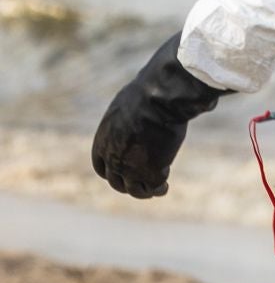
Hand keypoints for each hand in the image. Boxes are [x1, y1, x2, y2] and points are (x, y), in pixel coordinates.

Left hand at [90, 34, 226, 198]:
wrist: (160, 96)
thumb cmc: (152, 90)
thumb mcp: (133, 101)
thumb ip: (135, 110)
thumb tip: (151, 96)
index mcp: (105, 138)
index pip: (100, 165)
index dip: (112, 171)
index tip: (125, 172)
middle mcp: (113, 154)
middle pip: (115, 180)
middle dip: (129, 184)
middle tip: (143, 183)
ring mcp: (130, 164)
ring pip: (133, 189)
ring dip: (144, 191)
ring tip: (157, 189)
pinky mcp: (149, 170)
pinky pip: (153, 187)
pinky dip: (158, 189)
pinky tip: (165, 186)